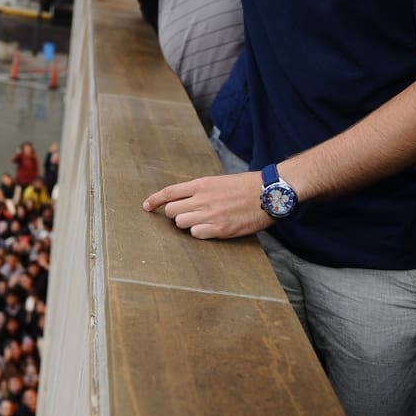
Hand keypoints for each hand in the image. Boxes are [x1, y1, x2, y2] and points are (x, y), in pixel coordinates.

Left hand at [142, 171, 267, 239]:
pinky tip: (211, 229)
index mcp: (201, 184)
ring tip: (202, 221)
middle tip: (186, 214)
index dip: (154, 200)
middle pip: (171, 211)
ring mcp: (210, 215)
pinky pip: (196, 234)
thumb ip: (201, 190)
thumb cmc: (247, 186)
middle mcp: (202, 199)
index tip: (146, 206)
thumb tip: (185, 199)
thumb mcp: (219, 181)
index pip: (169, 192)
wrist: (269, 193)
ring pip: (181, 224)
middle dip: (174, 214)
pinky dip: (199, 233)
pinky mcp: (220, 229)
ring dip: (187, 224)